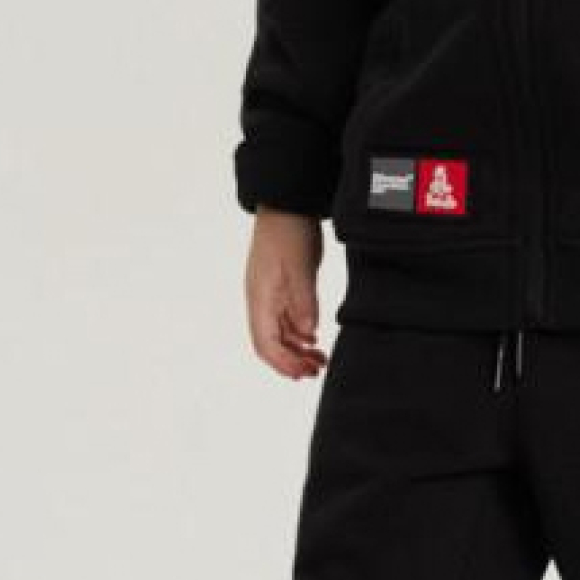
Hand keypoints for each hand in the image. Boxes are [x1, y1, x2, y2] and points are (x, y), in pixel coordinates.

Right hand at [244, 209, 328, 378]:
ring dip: (297, 350)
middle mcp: (262, 300)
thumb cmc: (288, 232)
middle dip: (291, 361)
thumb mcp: (299, 267)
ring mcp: (271, 294)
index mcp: (260, 298)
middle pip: (271, 343)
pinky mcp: (282, 286)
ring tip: (319, 360)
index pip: (265, 343)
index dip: (283, 363)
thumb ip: (304, 300)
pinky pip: (287, 319)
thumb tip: (308, 333)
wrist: (287, 204)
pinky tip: (314, 338)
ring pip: (280, 333)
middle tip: (316, 371)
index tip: (302, 374)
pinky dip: (300, 333)